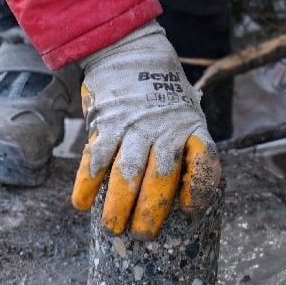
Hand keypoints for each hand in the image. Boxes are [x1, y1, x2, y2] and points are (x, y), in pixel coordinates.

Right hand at [70, 21, 221, 239]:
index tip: (190, 210)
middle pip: (161, 176)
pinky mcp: (105, 123)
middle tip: (144, 236)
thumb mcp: (185, 109)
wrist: (128, 48)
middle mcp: (163, 129)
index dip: (199, 189)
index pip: (204, 160)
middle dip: (151, 211)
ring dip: (118, 204)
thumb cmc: (161, 90)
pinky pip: (95, 158)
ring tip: (113, 229)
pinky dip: (86, 183)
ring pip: (126, 173)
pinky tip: (81, 204)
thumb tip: (183, 192)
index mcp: (189, 127)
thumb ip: (186, 143)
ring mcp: (132, 126)